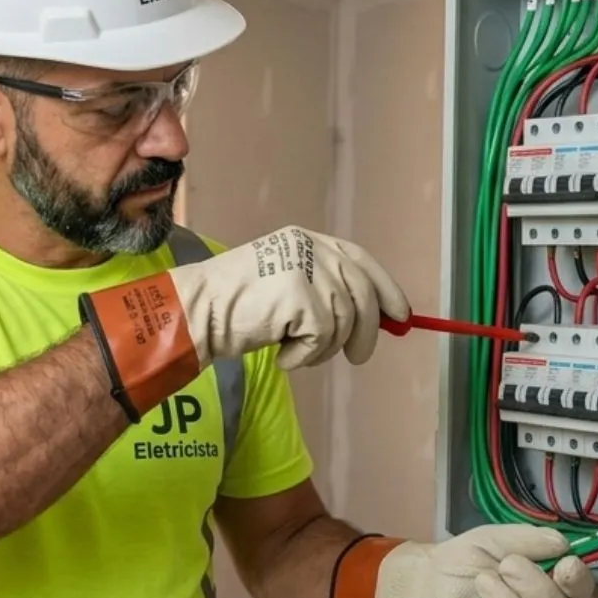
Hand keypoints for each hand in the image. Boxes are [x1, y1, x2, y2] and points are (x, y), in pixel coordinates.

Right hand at [78, 226, 408, 418]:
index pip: (360, 260)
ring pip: (345, 321)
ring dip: (323, 348)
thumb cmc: (231, 309)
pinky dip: (305, 357)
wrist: (194, 312)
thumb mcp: (283, 289)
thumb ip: (325, 293)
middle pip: (363, 293)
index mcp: (306, 240)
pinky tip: (280, 354)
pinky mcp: (301, 296)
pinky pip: (324, 339)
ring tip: (291, 349)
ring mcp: (306, 269)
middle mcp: (310, 248)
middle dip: (367, 331)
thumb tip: (377, 319)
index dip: (386, 288)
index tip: (402, 316)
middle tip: (357, 357)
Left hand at [370, 524, 594, 597]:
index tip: (564, 564)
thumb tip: (563, 545)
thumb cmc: (464, 562)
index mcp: (550, 588)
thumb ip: (529, 540)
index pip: (579, 591)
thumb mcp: (495, 540)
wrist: (423, 583)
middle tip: (505, 566)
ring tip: (482, 582)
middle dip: (535, 587)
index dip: (577, 580)